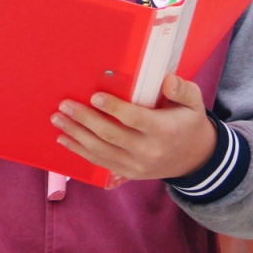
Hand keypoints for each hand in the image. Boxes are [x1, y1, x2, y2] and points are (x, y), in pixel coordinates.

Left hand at [51, 73, 216, 183]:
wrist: (194, 160)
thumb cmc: (189, 123)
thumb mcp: (194, 103)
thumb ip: (182, 89)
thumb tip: (167, 79)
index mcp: (164, 130)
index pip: (135, 119)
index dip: (114, 108)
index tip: (95, 97)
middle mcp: (148, 151)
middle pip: (111, 135)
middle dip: (85, 119)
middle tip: (65, 105)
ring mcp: (136, 165)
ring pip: (100, 150)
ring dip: (76, 134)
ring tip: (58, 119)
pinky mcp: (127, 173)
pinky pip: (100, 162)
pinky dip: (79, 151)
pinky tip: (64, 139)